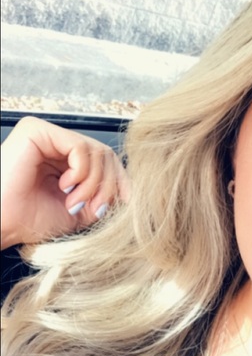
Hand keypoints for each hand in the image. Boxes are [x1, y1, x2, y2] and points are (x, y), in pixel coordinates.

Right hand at [1, 116, 128, 249]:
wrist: (5, 224)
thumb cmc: (33, 220)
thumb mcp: (83, 212)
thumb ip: (105, 198)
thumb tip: (134, 192)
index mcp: (68, 162)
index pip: (109, 162)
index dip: (122, 182)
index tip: (125, 203)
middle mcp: (58, 145)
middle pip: (107, 156)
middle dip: (109, 186)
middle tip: (95, 208)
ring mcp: (48, 136)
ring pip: (98, 152)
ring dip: (94, 183)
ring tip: (75, 202)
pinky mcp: (37, 131)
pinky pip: (80, 147)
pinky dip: (81, 172)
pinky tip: (65, 186)